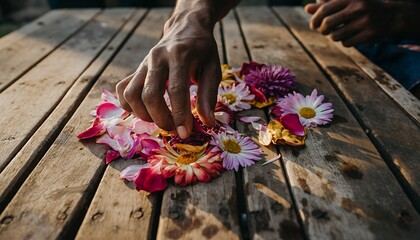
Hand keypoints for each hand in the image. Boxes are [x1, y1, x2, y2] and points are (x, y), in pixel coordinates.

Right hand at [116, 11, 220, 138]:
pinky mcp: (136, 69)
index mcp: (179, 55)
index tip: (185, 133)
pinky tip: (146, 110)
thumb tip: (207, 123)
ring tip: (161, 120)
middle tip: (174, 129)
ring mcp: (143, 63)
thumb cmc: (202, 51)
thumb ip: (209, 95)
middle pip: (149, 95)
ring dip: (144, 115)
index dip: (180, 115)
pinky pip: (123, 90)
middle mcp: (157, 58)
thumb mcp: (213, 69)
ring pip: (131, 94)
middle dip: (161, 118)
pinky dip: (130, 105)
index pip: (176, 90)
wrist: (186, 28)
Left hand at [305, 0, 395, 46]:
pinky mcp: (369, 34)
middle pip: (328, 24)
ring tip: (337, 33)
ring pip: (336, 36)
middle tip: (323, 31)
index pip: (325, 9)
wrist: (391, 15)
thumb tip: (307, 8)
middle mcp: (359, 7)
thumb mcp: (346, 3)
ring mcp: (365, 21)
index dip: (315, 19)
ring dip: (333, 37)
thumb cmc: (362, 8)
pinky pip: (346, 43)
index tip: (313, 25)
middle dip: (322, 30)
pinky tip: (349, 37)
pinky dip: (344, 42)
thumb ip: (327, 5)